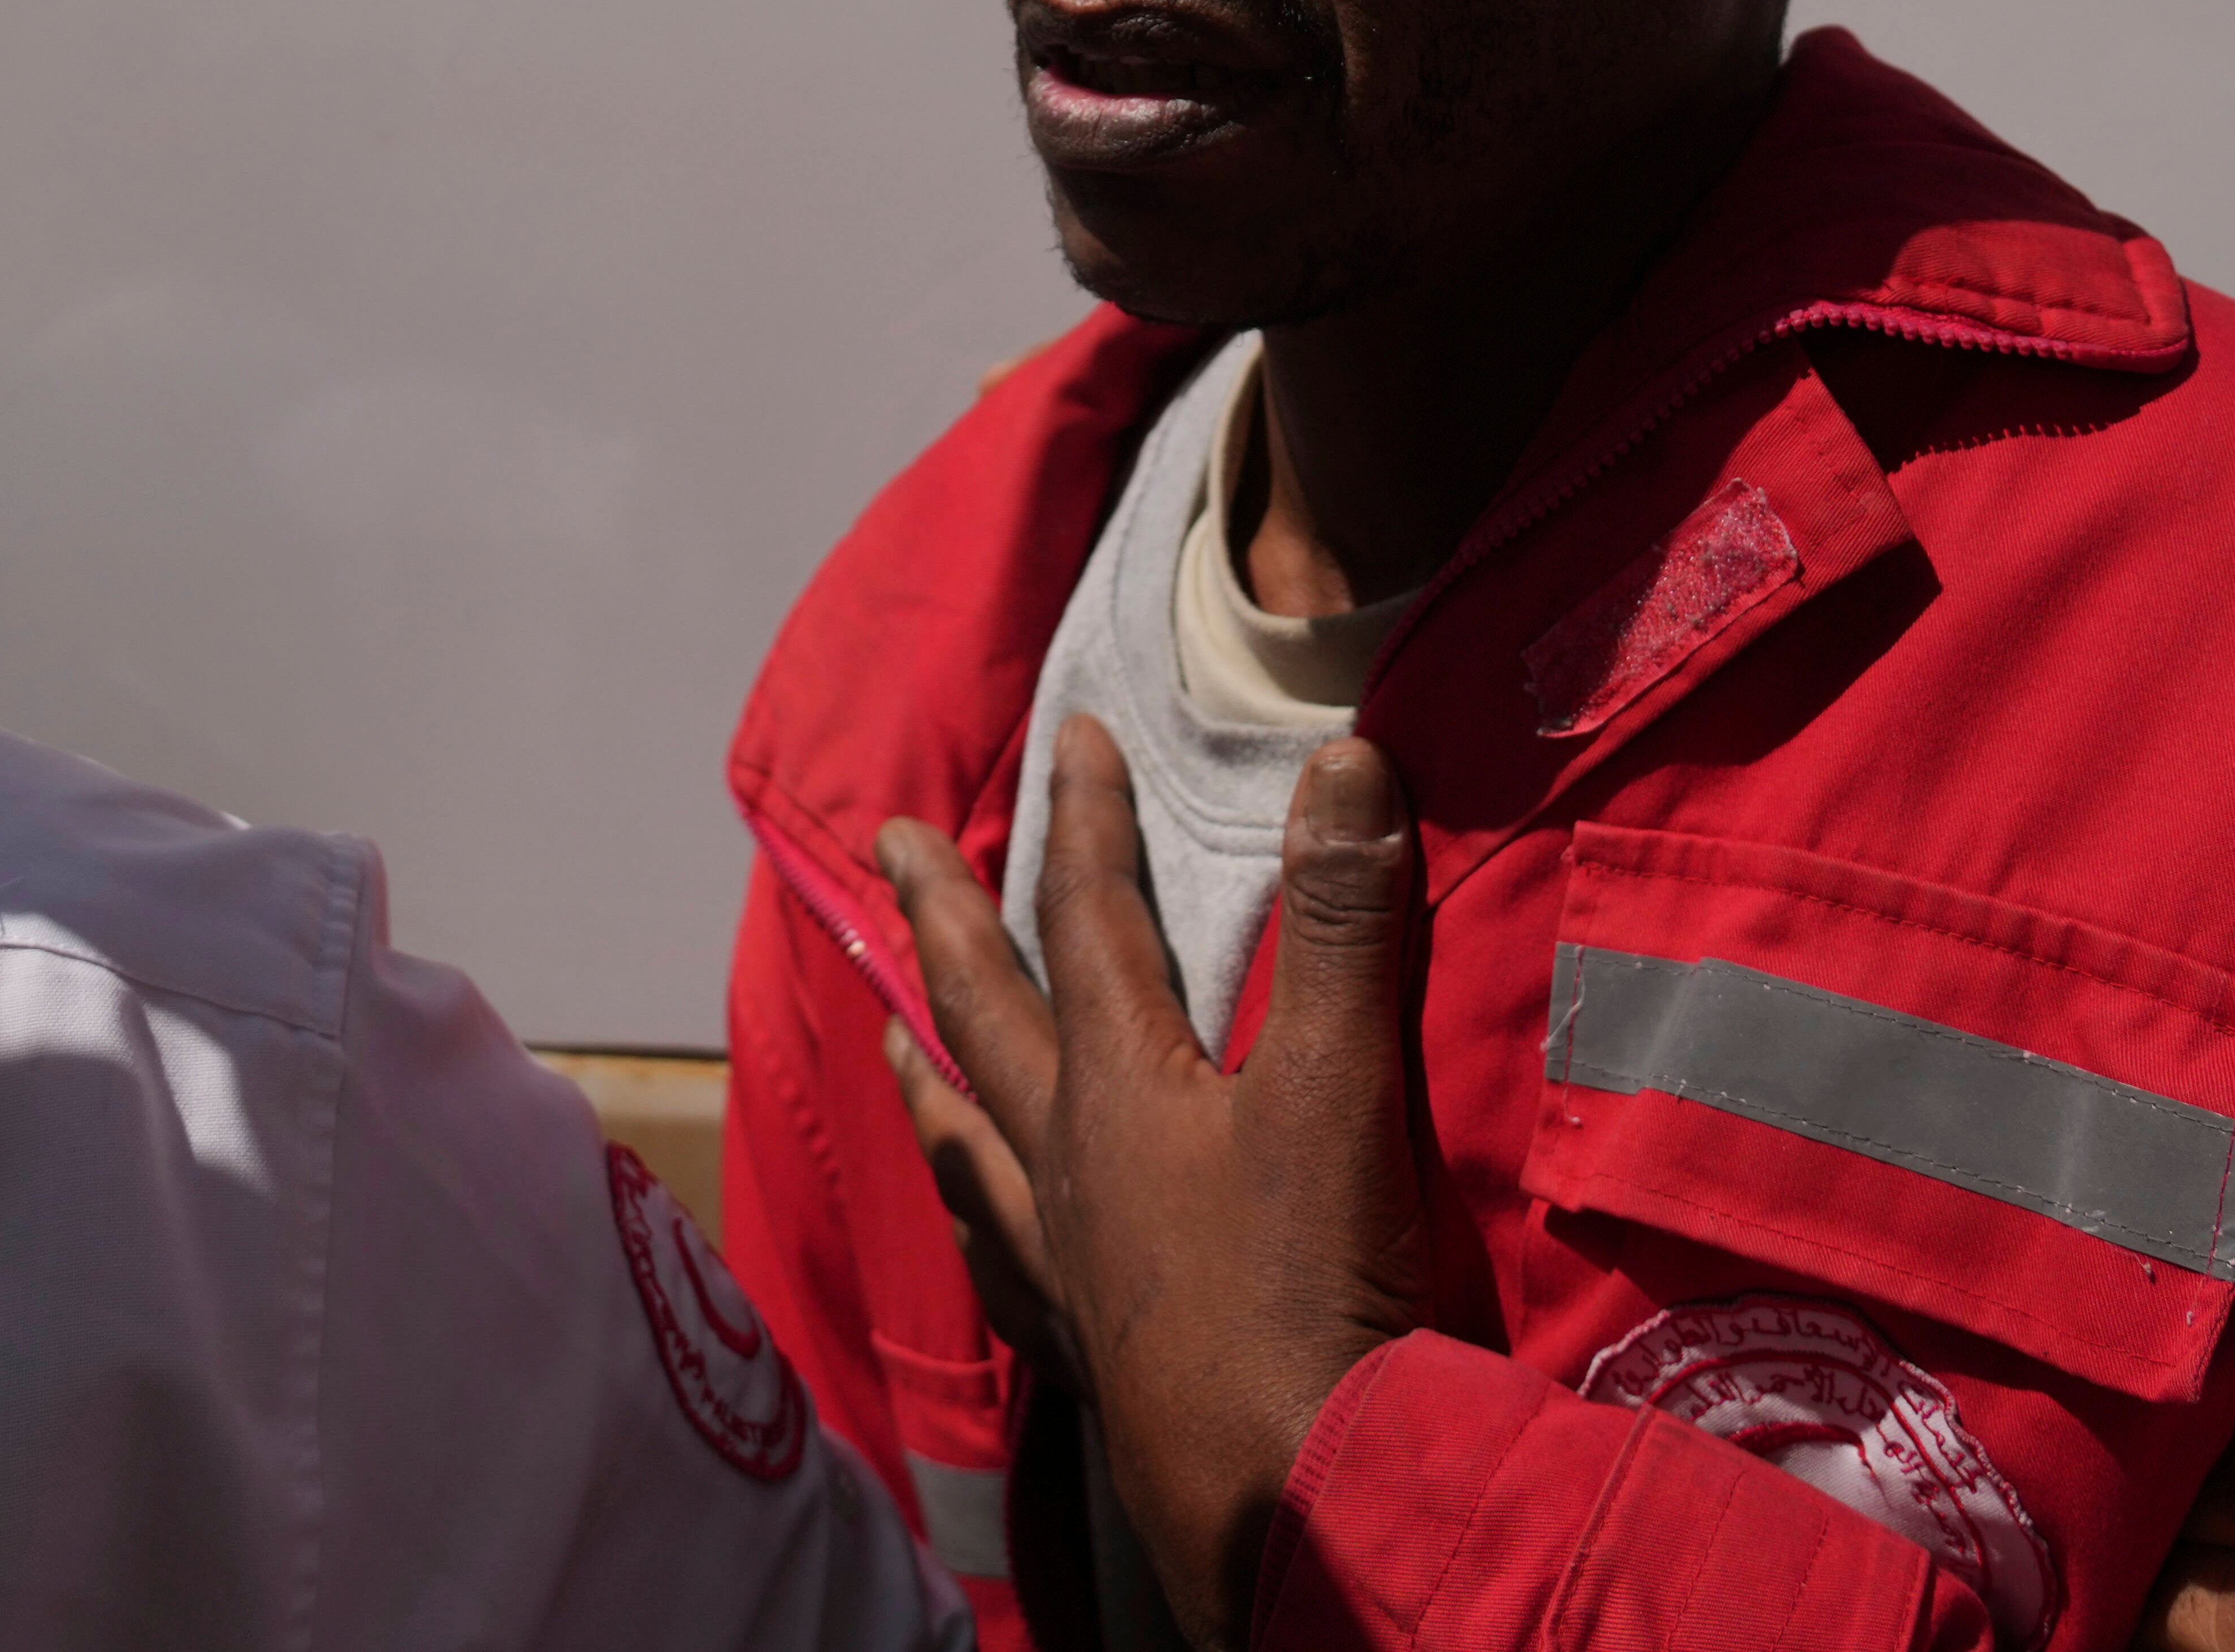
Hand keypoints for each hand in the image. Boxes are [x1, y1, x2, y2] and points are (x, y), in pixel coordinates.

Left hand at [884, 723, 1430, 1651]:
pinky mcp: (1096, 1357)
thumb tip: (1346, 758)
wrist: (1296, 1500)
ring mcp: (1069, 1270)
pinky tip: (975, 1233)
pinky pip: (1005, 1272)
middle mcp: (1068, 1171)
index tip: (1069, 734)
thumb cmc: (1313, 1293)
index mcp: (1118, 1093)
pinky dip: (980, 1230)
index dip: (1086, 818)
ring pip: (969, 1147)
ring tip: (891, 1035)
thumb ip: (1347, 924)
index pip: (1090, 921)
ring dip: (931, 1074)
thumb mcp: (1346, 1087)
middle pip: (984, 1015)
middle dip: (941, 918)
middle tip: (887, 845)